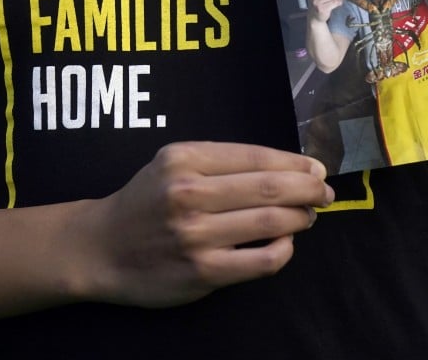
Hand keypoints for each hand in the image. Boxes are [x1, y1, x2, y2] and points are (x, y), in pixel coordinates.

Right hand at [81, 142, 333, 307]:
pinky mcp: (202, 271)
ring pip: (272, 222)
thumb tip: (291, 165)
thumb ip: (222, 161)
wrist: (102, 247)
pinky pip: (262, 261)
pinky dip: (284, 250)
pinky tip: (285, 244)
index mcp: (184, 159)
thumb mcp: (172, 163)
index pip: (256, 156)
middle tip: (325, 191)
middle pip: (270, 187)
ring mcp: (195, 235)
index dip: (295, 162)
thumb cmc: (146, 201)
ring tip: (308, 215)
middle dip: (309, 187)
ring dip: (301, 217)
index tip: (315, 168)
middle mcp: (188, 193)